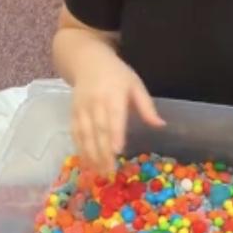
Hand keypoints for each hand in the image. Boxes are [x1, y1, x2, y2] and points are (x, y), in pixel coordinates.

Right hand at [69, 53, 165, 175]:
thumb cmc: (116, 74)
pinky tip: (86, 162)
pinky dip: (79, 149)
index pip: (113, 116)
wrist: (87, 61)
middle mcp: (94, 102)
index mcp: (113, 94)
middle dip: (102, 152)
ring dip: (90, 154)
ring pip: (84, 134)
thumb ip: (146, 106)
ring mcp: (81, 108)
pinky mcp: (73, 113)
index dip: (114, 134)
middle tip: (109, 171)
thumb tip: (160, 125)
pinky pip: (75, 133)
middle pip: (97, 130)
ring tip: (98, 172)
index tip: (117, 151)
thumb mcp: (135, 84)